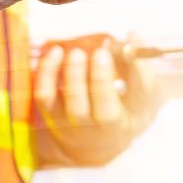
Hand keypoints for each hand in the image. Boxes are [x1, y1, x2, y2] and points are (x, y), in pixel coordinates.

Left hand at [33, 34, 163, 167]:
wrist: (96, 145)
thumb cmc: (126, 114)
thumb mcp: (141, 99)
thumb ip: (138, 68)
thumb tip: (133, 36)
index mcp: (114, 129)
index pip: (106, 112)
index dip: (101, 81)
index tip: (103, 53)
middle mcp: (86, 130)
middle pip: (78, 108)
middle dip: (80, 76)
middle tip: (87, 51)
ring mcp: (64, 123)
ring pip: (55, 102)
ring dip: (62, 72)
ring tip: (74, 50)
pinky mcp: (49, 113)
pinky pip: (41, 94)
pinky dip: (45, 72)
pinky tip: (55, 52)